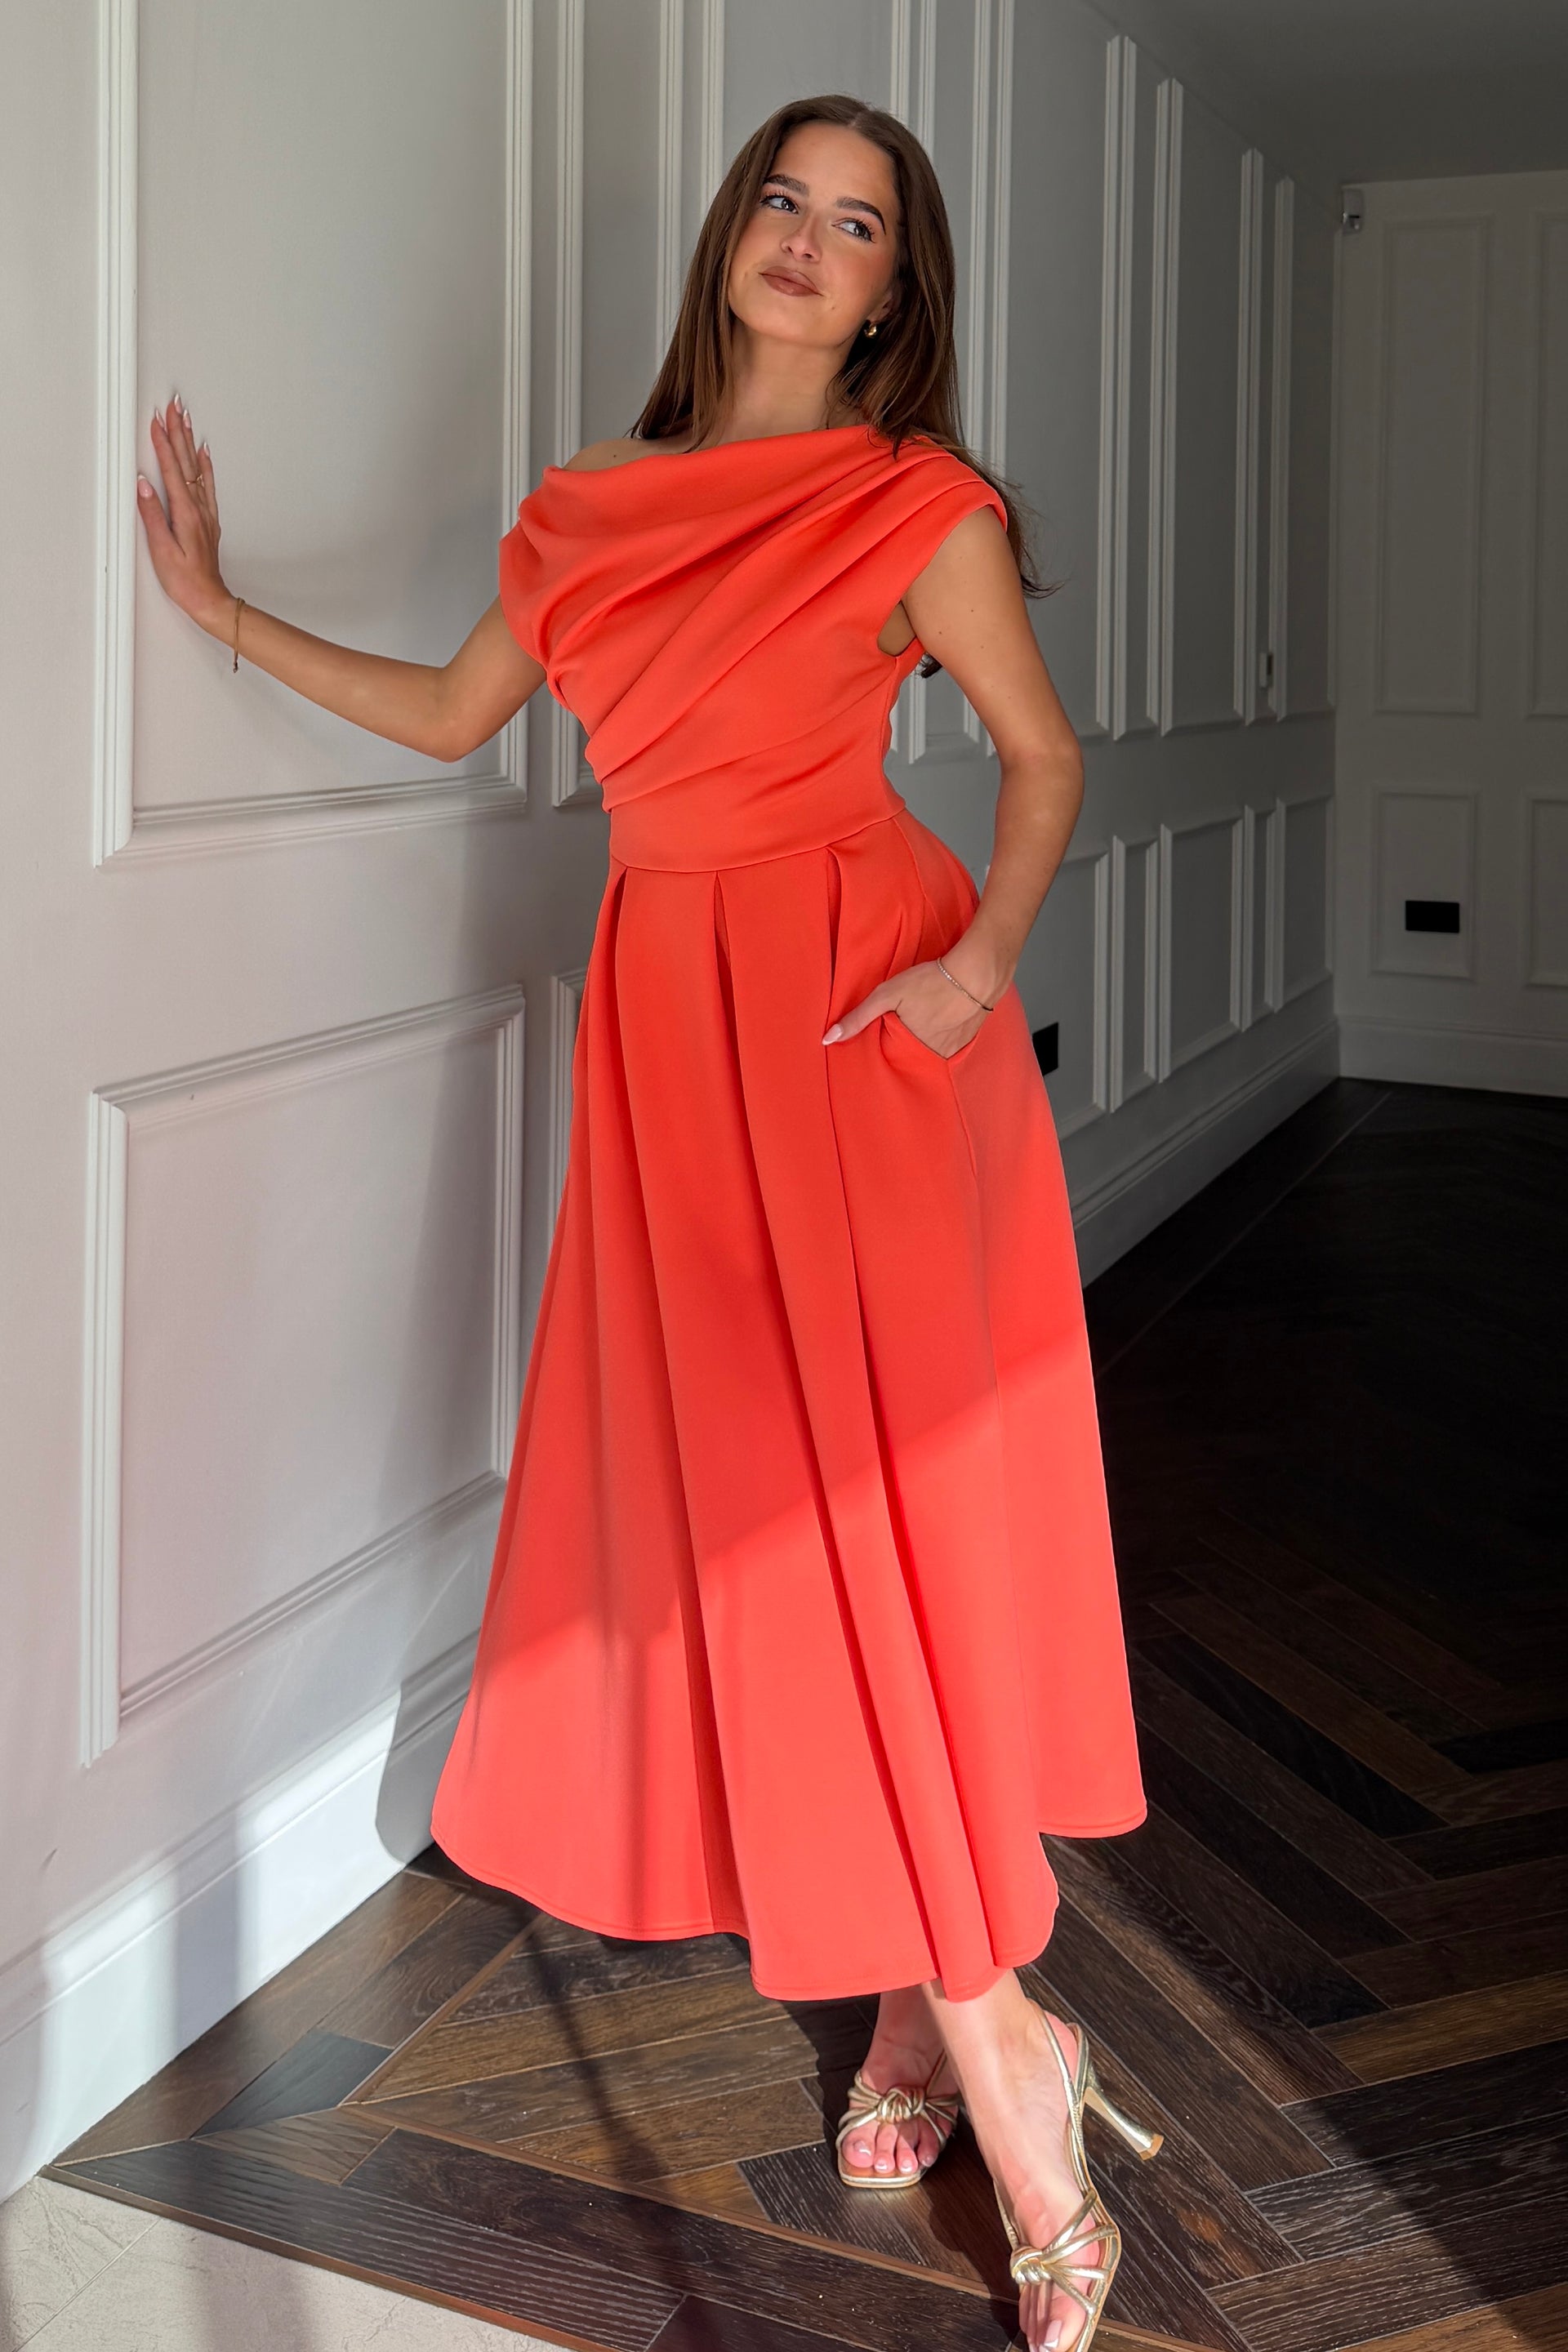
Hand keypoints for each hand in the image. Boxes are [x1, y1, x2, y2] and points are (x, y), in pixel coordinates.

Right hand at [136, 392, 232, 633]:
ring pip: (197, 468)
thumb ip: (152, 515)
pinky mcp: (208, 520)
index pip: (172, 470)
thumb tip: (143, 485)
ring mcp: (206, 513)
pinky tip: (203, 453)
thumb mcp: (161, 549)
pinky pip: (207, 484)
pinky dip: (204, 465)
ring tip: (186, 419)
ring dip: (190, 442)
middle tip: (174, 406)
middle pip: (186, 462)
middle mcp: (199, 509)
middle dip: (178, 432)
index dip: (163, 444)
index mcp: (185, 513)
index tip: (156, 421)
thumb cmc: (185, 580)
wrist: (210, 599)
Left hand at [823, 956, 994, 1057]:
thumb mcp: (887, 995)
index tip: (883, 1030)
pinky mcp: (966, 1042)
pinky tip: (941, 1017)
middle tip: (907, 1018)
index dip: (884, 1043)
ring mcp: (951, 1051)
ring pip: (928, 1050)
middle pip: (909, 1055)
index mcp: (909, 1051)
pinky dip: (941, 1034)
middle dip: (904, 1042)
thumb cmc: (930, 981)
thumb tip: (827, 1040)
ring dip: (923, 1038)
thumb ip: (858, 1017)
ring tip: (924, 1016)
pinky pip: (947, 1045)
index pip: (888, 1057)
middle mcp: (931, 1057)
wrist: (978, 973)